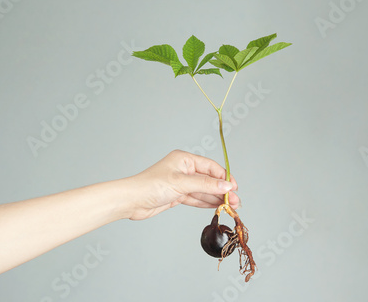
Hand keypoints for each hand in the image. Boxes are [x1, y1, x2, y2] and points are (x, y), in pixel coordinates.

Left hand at [123, 150, 239, 219]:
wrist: (132, 201)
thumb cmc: (151, 186)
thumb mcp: (182, 183)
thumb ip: (205, 185)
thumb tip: (226, 186)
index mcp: (184, 159)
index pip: (210, 167)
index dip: (224, 177)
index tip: (235, 188)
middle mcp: (184, 169)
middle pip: (209, 180)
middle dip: (222, 190)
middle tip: (235, 201)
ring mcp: (181, 183)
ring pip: (203, 190)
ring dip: (216, 198)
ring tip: (230, 206)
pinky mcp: (177, 195)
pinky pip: (196, 198)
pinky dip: (206, 203)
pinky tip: (217, 206)